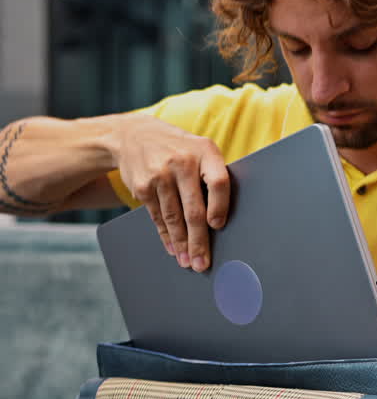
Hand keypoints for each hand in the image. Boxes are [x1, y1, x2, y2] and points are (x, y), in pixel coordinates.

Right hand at [108, 115, 229, 270]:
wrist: (132, 134)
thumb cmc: (178, 148)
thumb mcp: (198, 149)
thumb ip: (211, 175)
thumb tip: (223, 221)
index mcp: (205, 151)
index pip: (218, 182)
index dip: (220, 206)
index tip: (218, 226)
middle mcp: (182, 162)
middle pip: (194, 209)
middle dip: (199, 241)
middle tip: (203, 263)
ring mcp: (160, 174)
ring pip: (174, 218)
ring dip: (182, 244)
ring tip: (189, 262)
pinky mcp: (143, 186)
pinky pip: (158, 217)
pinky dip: (166, 236)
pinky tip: (173, 248)